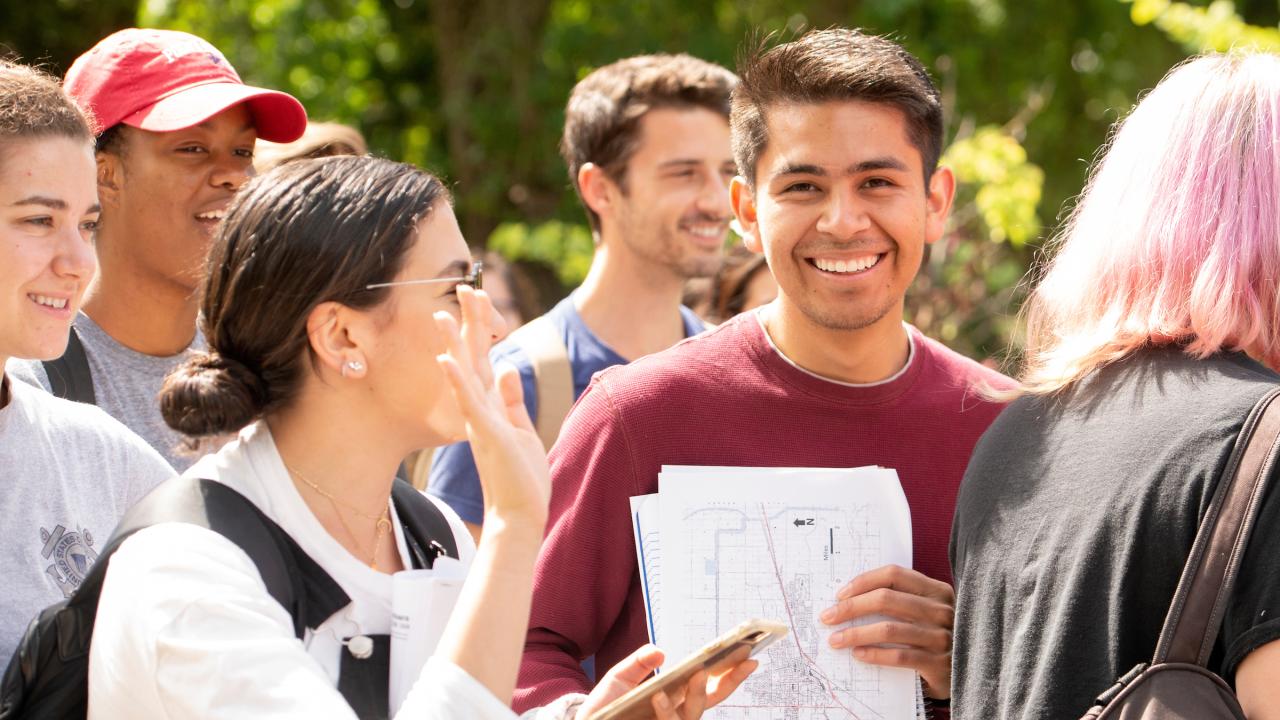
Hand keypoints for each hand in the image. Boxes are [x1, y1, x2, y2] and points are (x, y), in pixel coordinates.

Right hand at [433, 285, 549, 528]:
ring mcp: (480, 421)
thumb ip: (512, 399)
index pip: (484, 358)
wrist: (518, 516)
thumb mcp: (520, 430)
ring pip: (465, 375)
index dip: (482, 327)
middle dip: (469, 322)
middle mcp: (480, 410)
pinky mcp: (487, 435)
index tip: (478, 296)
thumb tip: (509, 367)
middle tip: (463, 287)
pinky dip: (458, 381)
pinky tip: (446, 360)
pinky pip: (469, 403)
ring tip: (443, 315)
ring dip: (454, 345)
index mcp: (490, 406)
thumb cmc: (521, 478)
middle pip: (472, 357)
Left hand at [577, 644, 758, 719]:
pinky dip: (666, 712)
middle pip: (712, 698)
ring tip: (697, 672)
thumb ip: (638, 663)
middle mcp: (677, 714)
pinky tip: (659, 696)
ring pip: (693, 714)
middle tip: (743, 659)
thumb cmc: (605, 707)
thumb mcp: (619, 678)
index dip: (732, 672)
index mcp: (676, 697)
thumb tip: (660, 652)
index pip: (711, 685)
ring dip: (697, 694)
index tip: (750, 653)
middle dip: (729, 679)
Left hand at [819, 564, 953, 698]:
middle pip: (887, 599)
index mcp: (936, 590)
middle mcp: (941, 610)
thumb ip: (898, 600)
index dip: (863, 581)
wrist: (964, 672)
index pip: (894, 574)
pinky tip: (858, 654)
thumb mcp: (923, 612)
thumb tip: (848, 598)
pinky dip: (875, 654)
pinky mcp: (939, 664)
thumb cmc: (933, 637)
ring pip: (889, 629)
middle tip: (828, 617)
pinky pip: (900, 656)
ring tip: (836, 639)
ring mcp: (942, 637)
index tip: (840, 594)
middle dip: (851, 608)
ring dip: (856, 634)